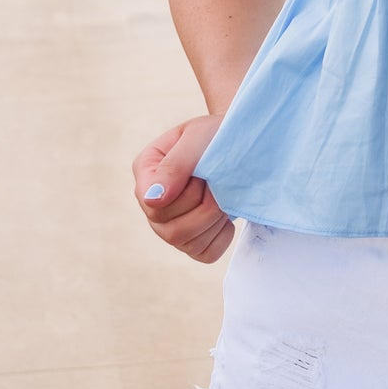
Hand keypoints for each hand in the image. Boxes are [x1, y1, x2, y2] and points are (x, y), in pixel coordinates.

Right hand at [132, 113, 233, 263]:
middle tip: (218, 181)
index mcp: (146, 171)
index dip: (184, 196)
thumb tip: (152, 200)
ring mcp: (170, 225)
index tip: (202, 176)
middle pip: (171, 231)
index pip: (154, 205)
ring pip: (188, 244)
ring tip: (221, 193)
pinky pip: (206, 253)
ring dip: (214, 218)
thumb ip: (175, 165)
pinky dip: (222, 235)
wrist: (241, 143)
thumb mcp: (198, 136)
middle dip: (205, 205)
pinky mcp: (193, 240)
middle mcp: (152, 203)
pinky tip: (224, 213)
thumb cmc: (216, 135)